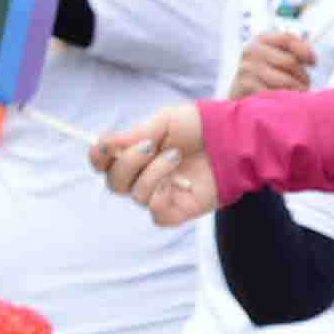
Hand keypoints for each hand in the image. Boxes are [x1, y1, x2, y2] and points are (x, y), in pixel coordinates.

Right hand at [91, 104, 220, 226]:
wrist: (234, 138)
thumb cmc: (200, 126)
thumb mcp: (165, 121)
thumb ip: (135, 134)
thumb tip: (104, 144)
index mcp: (138, 154)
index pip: (104, 163)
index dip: (98, 157)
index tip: (105, 146)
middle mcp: (145, 176)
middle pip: (114, 182)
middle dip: (127, 162)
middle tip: (150, 146)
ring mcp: (160, 194)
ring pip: (135, 195)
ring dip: (153, 172)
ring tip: (176, 156)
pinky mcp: (177, 211)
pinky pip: (155, 213)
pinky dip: (161, 195)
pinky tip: (178, 181)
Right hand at [229, 31, 315, 99]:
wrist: (239, 93)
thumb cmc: (265, 74)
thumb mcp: (277, 57)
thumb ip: (295, 51)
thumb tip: (312, 58)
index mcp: (262, 39)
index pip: (287, 38)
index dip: (304, 50)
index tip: (314, 63)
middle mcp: (252, 50)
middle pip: (289, 61)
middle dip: (303, 76)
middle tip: (306, 85)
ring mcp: (247, 68)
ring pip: (284, 79)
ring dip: (296, 89)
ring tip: (298, 95)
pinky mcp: (244, 86)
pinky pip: (273, 93)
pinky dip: (284, 99)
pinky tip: (285, 102)